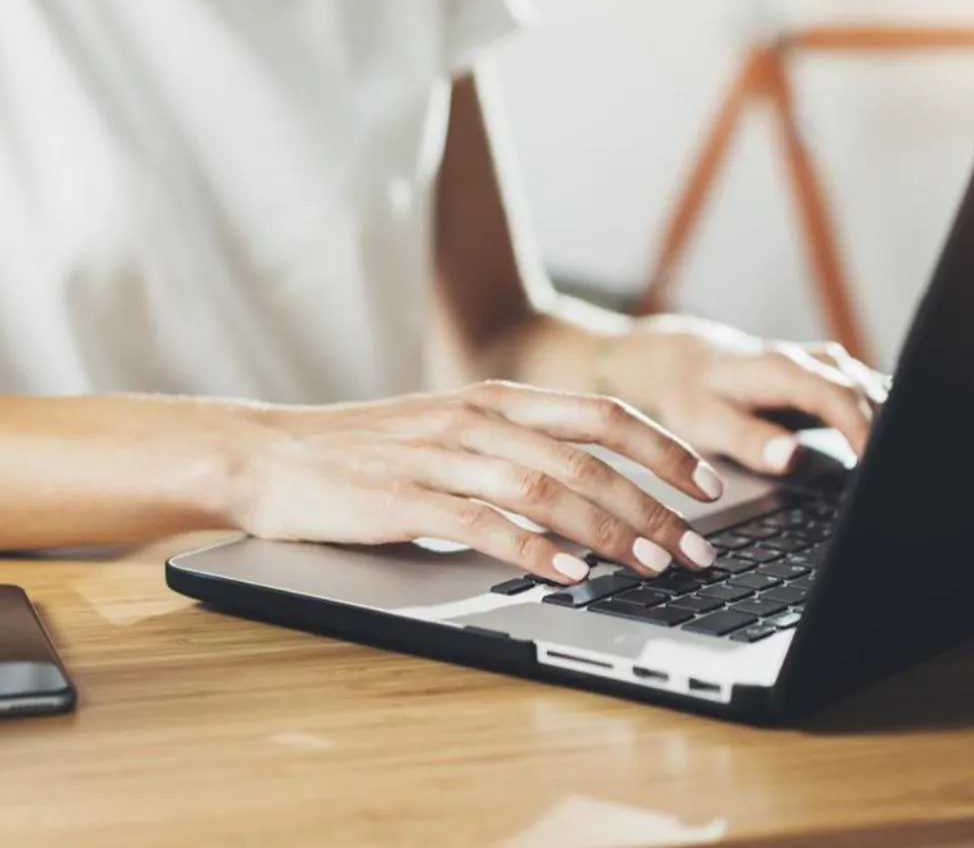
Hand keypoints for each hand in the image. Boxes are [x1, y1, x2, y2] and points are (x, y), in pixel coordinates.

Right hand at [219, 381, 728, 583]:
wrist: (265, 455)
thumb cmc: (358, 454)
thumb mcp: (445, 436)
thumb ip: (509, 453)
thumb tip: (586, 494)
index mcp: (492, 401)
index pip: (600, 415)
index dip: (663, 448)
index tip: (708, 486)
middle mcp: (475, 420)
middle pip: (589, 458)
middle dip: (654, 505)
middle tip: (697, 546)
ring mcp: (440, 457)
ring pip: (548, 490)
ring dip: (610, 530)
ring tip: (652, 564)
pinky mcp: (404, 497)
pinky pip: (482, 523)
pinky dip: (533, 549)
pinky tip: (567, 573)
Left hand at [598, 317, 887, 475]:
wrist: (684, 362)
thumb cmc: (692, 394)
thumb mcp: (706, 422)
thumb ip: (749, 440)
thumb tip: (791, 457)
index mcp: (783, 370)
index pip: (839, 397)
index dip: (864, 432)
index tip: (878, 468)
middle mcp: (812, 362)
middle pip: (867, 393)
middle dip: (890, 433)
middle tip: (899, 481)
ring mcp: (826, 367)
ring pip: (875, 391)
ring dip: (893, 425)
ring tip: (904, 469)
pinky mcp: (830, 378)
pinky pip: (869, 394)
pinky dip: (884, 418)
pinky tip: (892, 449)